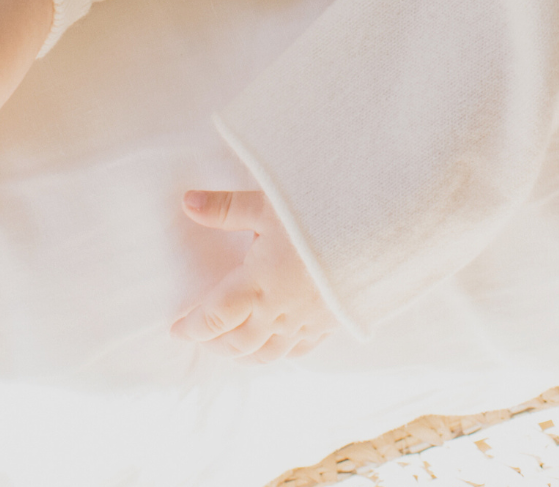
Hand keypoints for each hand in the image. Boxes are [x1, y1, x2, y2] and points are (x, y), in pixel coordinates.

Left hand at [169, 189, 335, 361]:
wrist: (381, 232)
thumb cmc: (320, 215)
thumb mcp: (268, 203)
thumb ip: (226, 208)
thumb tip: (187, 203)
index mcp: (255, 285)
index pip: (213, 318)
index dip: (192, 327)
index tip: (177, 329)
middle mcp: (277, 312)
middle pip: (237, 343)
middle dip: (214, 344)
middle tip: (201, 339)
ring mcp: (305, 322)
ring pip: (267, 354)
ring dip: (243, 355)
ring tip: (232, 348)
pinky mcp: (331, 322)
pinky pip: (301, 350)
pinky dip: (282, 353)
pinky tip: (279, 345)